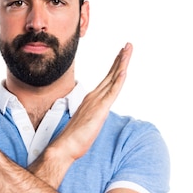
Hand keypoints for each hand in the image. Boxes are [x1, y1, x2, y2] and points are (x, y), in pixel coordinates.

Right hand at [52, 43, 132, 160]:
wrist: (64, 147)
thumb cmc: (73, 139)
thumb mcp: (86, 124)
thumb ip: (91, 117)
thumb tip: (94, 118)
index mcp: (91, 100)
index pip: (106, 80)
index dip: (115, 66)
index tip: (121, 55)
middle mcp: (94, 97)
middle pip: (111, 75)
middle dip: (120, 59)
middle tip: (128, 45)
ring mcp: (96, 102)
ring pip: (113, 79)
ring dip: (122, 63)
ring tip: (128, 49)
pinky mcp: (100, 110)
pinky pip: (112, 92)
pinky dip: (118, 80)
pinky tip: (124, 70)